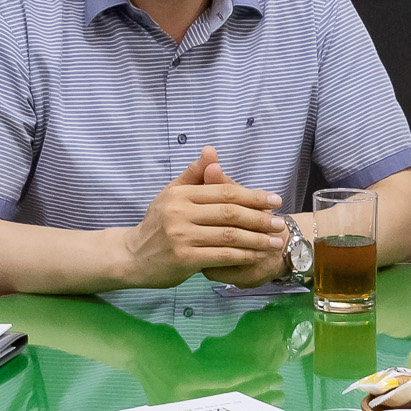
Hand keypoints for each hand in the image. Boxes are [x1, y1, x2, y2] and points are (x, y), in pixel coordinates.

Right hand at [115, 147, 286, 288]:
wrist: (131, 256)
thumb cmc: (156, 224)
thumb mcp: (170, 195)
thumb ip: (193, 175)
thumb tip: (211, 151)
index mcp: (180, 194)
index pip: (224, 191)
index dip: (252, 195)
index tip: (274, 199)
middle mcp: (180, 213)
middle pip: (230, 213)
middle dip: (259, 217)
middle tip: (280, 221)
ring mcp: (181, 236)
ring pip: (229, 235)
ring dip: (256, 238)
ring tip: (275, 240)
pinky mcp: (184, 259)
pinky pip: (221, 256)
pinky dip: (243, 255)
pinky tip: (256, 255)